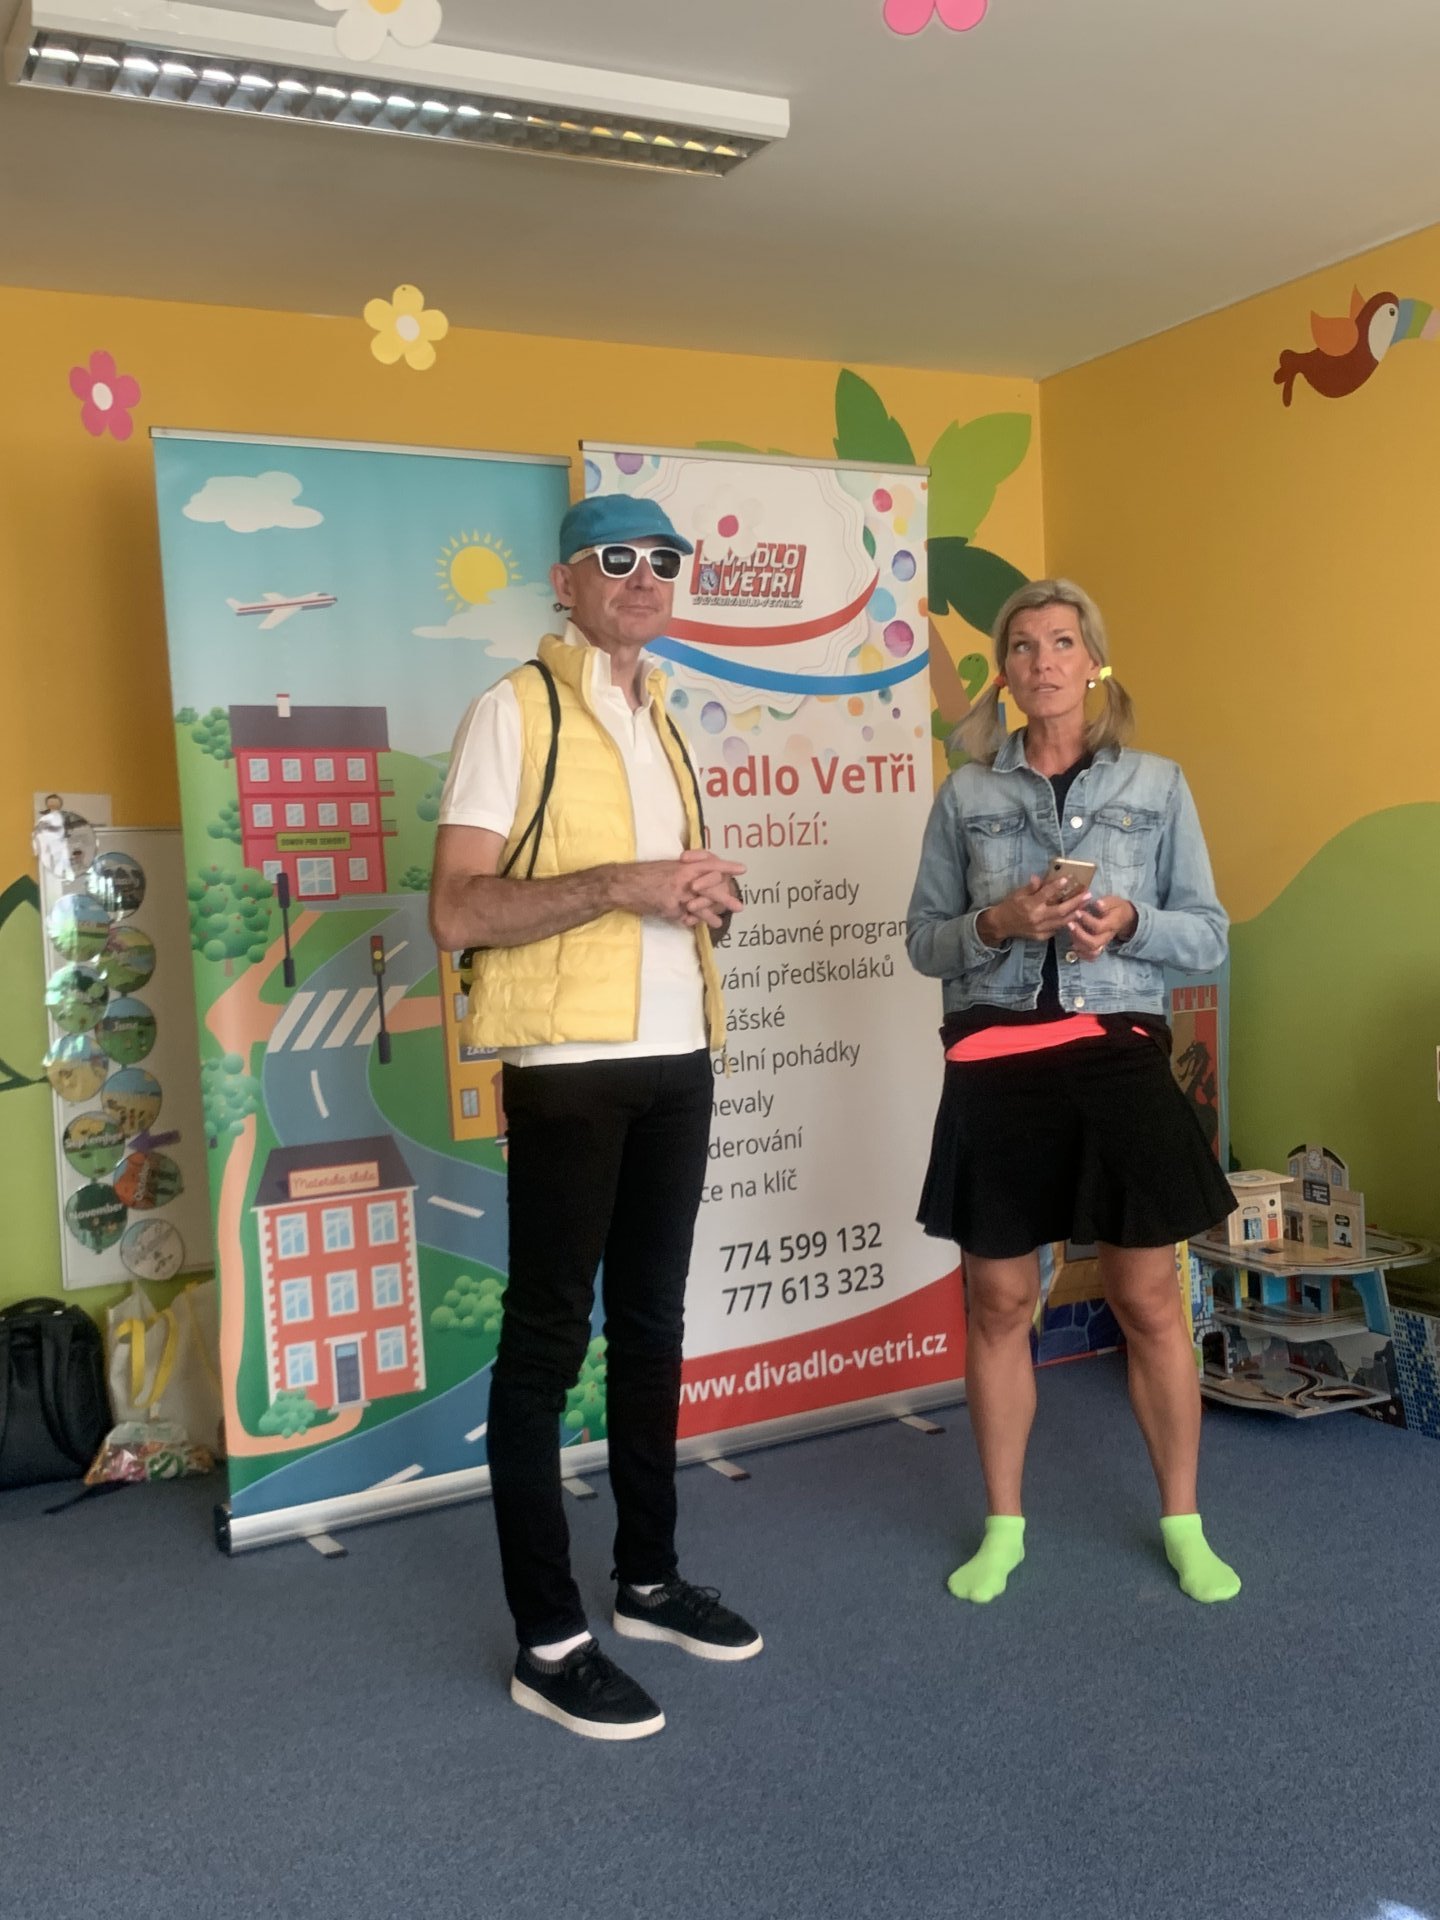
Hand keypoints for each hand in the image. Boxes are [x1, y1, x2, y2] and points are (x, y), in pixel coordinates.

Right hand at [609, 853, 745, 928]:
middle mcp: (683, 879)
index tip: (743, 869)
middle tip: (740, 906)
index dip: (727, 866)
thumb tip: (696, 878)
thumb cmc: (642, 873)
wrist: (622, 883)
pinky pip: (683, 916)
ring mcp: (677, 895)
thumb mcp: (666, 867)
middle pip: (710, 888)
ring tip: (720, 922)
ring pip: (699, 906)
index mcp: (683, 866)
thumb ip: (683, 872)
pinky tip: (695, 926)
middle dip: (725, 898)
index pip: (711, 864)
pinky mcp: (669, 908)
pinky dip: (689, 921)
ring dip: (711, 915)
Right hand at [979, 872, 1092, 947]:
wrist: (1001, 925)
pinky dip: (1066, 923)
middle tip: (1087, 895)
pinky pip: (1057, 930)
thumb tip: (1038, 877)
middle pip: (1061, 910)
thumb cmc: (1010, 906)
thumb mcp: (1018, 893)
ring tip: (1085, 906)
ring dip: (1075, 913)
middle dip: (1076, 902)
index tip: (1067, 880)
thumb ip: (1031, 887)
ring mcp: (1040, 929)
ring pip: (1062, 922)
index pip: (1046, 894)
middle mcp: (1036, 917)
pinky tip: (1074, 917)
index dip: (1057, 886)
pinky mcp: (1041, 936)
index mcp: (1029, 905)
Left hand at [1067, 895, 1137, 959]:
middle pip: (1093, 944)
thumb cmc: (1116, 907)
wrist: (1125, 918)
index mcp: (1112, 924)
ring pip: (1091, 952)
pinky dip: (1081, 954)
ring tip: (1070, 932)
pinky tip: (1073, 944)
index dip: (1087, 921)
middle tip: (1070, 924)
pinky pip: (1091, 957)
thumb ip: (1106, 903)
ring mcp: (1103, 943)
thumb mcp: (1114, 901)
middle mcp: (1108, 936)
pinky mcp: (1099, 947)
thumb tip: (1097, 904)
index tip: (1078, 912)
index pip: (1099, 927)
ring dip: (1078, 944)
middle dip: (1079, 935)